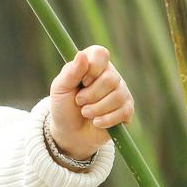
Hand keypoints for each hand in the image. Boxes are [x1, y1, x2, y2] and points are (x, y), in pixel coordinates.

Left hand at [48, 45, 133, 159]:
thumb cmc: (63, 106)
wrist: (70, 133)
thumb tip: (81, 55)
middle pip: (110, 78)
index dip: (92, 68)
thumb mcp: (60, 88)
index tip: (82, 81)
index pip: (100, 54)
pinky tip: (96, 122)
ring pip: (117, 96)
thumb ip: (70, 72)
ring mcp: (121, 91)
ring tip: (85, 113)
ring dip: (96, 108)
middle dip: (90, 94)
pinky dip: (106, 119)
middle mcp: (110, 74)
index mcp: (92, 63)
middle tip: (79, 101)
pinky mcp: (127, 110)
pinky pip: (123, 112)